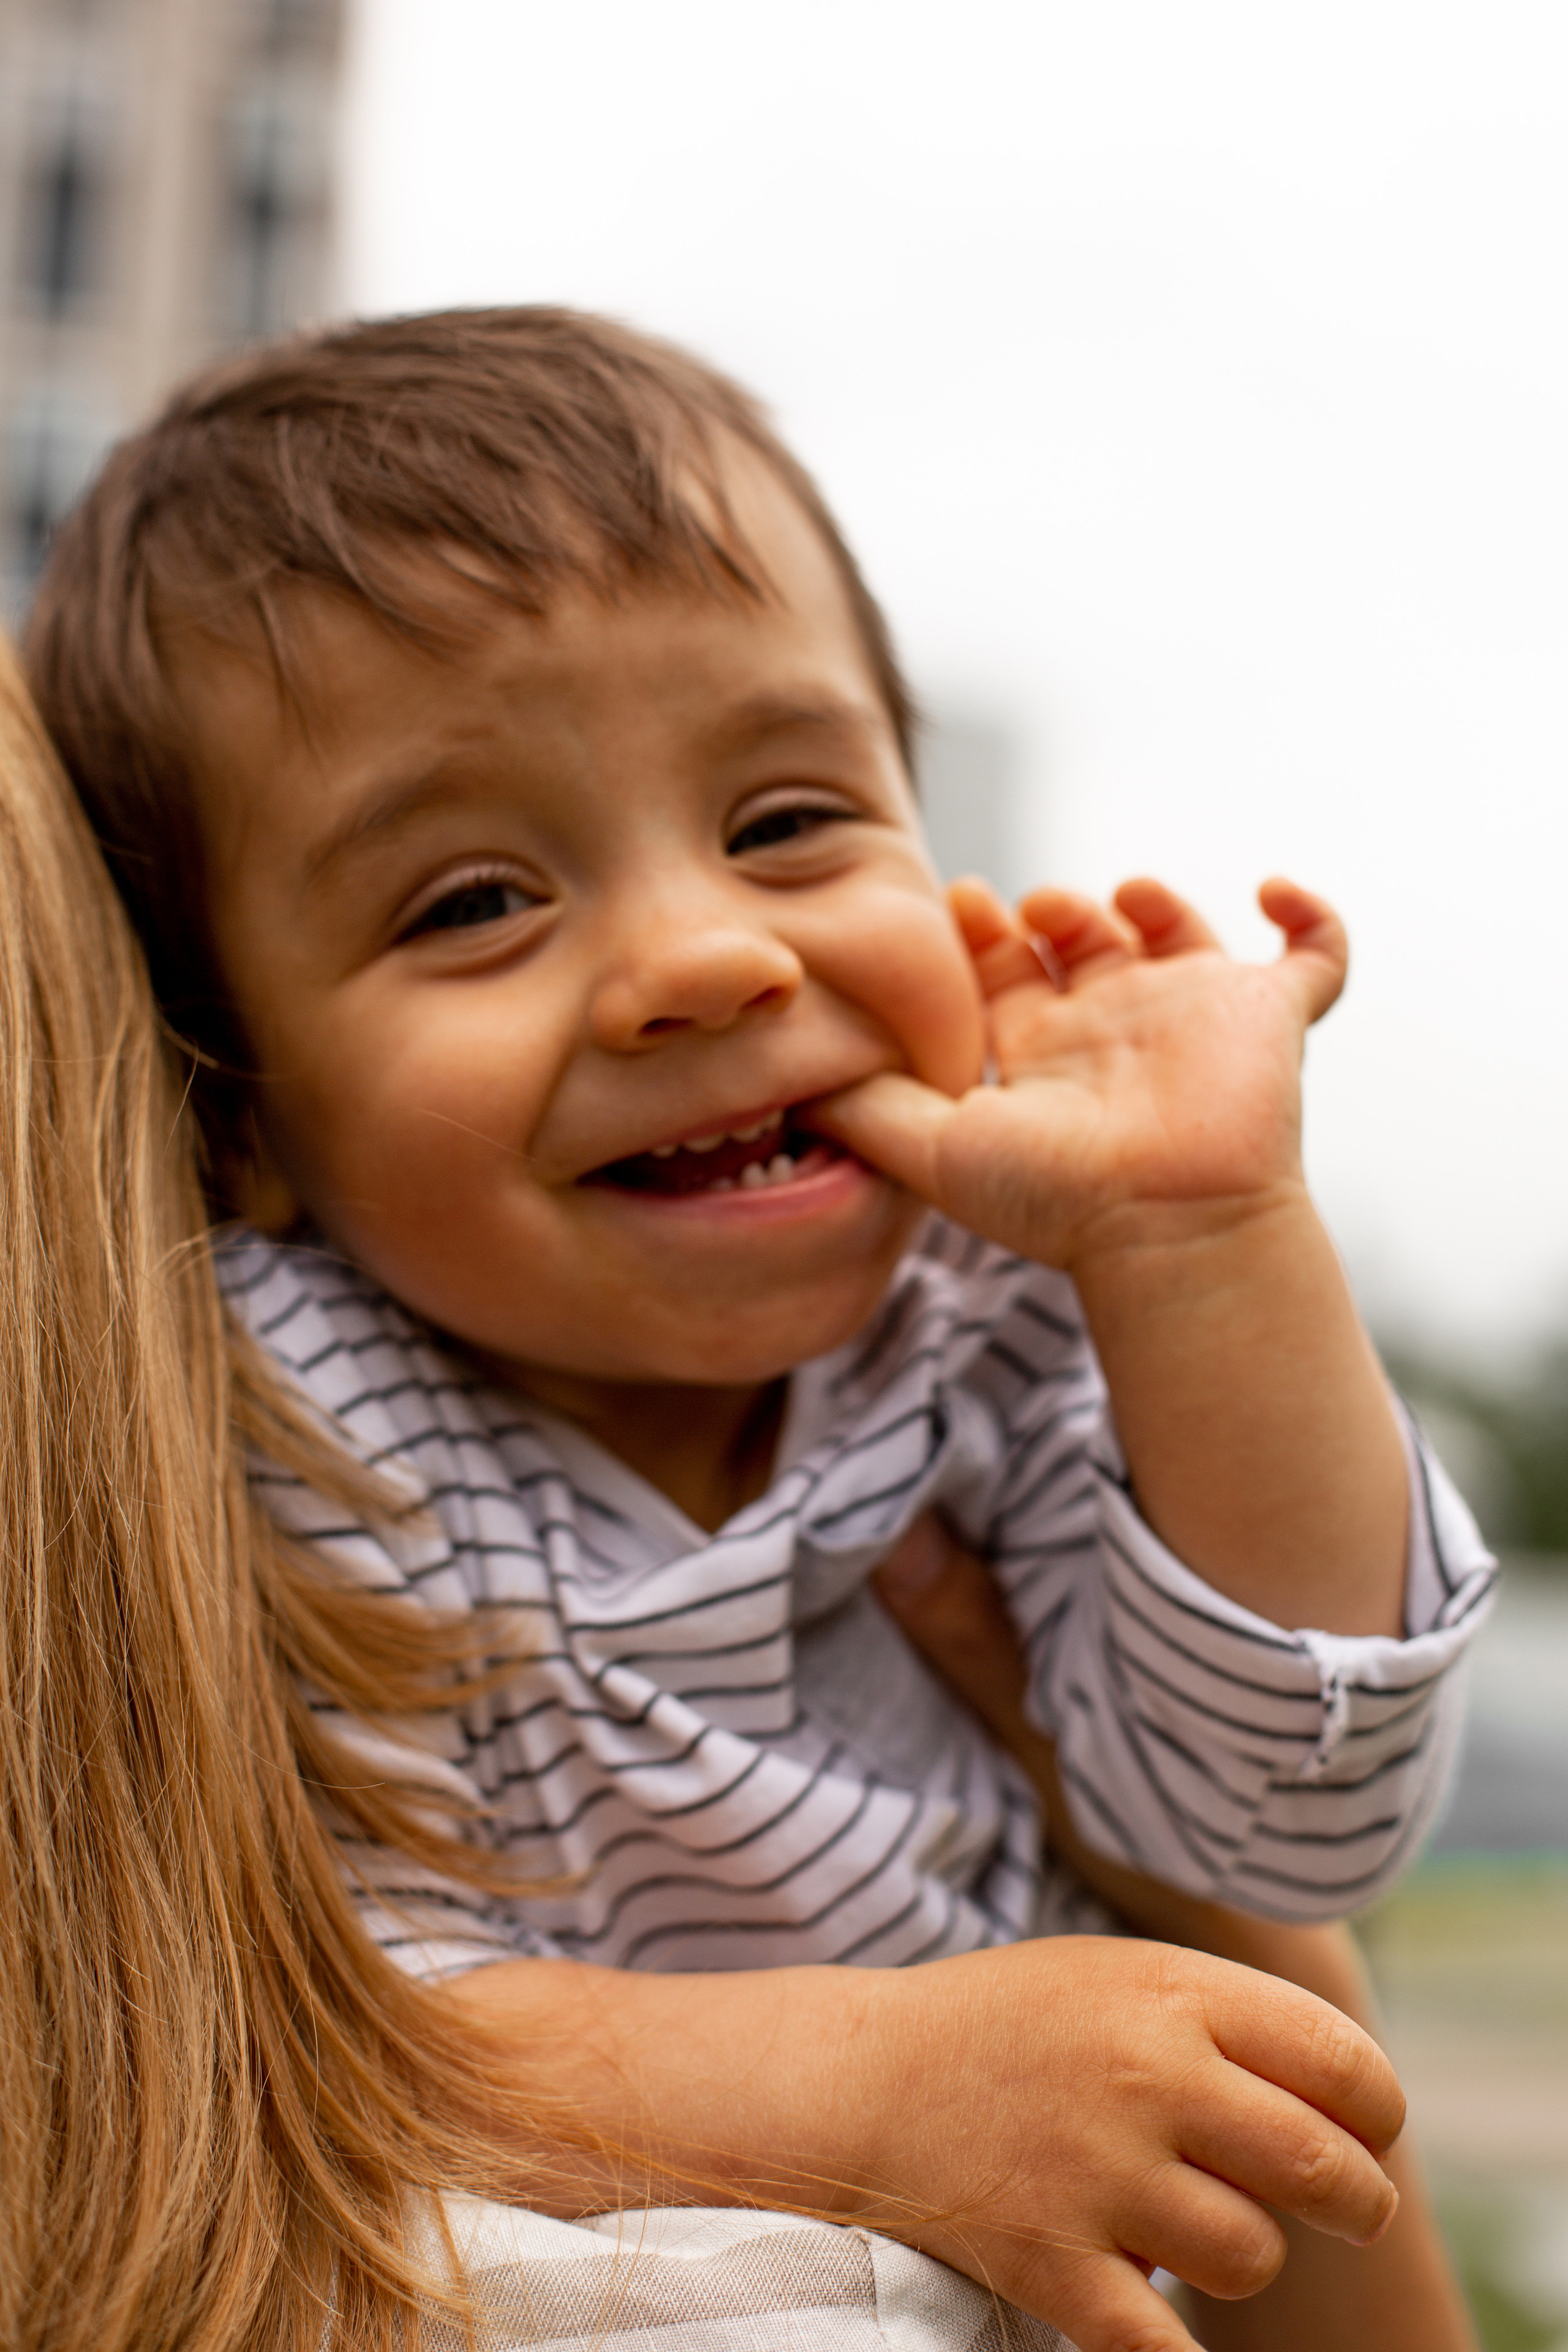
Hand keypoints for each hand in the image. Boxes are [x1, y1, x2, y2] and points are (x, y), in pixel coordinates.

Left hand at [822, 880, 1406, 1633]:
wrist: (1162, 1226)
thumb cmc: (1052, 1199)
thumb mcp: (930, 1147)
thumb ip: (862, 1108)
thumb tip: (791, 1074)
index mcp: (1041, 1057)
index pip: (1006, 974)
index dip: (980, 931)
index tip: (959, 902)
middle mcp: (1115, 1033)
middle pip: (1083, 945)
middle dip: (1055, 909)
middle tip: (1034, 908)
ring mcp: (1197, 1022)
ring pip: (1177, 935)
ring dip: (1147, 899)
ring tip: (1118, 903)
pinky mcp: (1270, 1019)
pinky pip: (1316, 957)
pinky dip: (1310, 916)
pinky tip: (1269, 890)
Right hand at [872, 1517, 1477, 2351]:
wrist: (865, 2077)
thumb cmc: (1011, 2025)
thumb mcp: (1121, 1977)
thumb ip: (1230, 2018)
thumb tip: (1355, 2098)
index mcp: (1172, 1995)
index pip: (1344, 2064)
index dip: (1379, 2114)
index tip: (1369, 2136)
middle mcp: (1147, 2078)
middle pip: (1324, 2168)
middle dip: (1357, 2202)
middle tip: (1349, 2210)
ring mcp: (1098, 2174)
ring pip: (1252, 2254)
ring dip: (1241, 2254)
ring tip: (1198, 2230)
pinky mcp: (1051, 2262)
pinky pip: (1164, 2343)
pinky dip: (1177, 2349)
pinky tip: (1161, 2314)